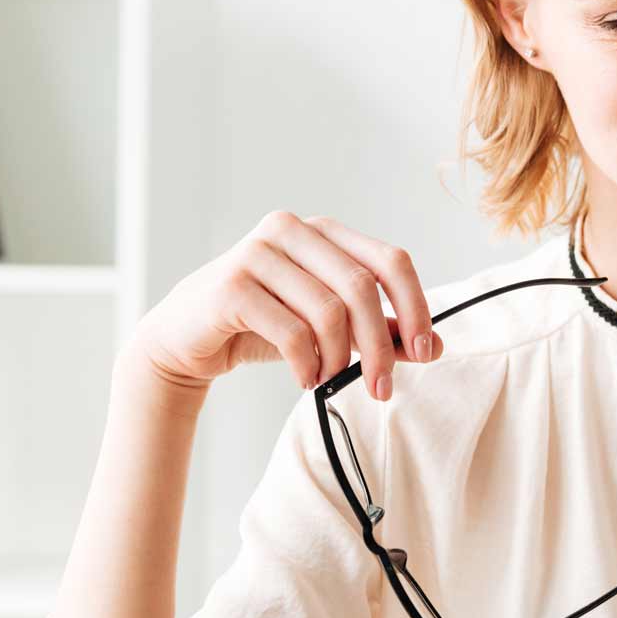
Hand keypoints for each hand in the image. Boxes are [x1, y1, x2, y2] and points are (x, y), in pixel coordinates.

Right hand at [128, 211, 439, 400]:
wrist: (184, 341)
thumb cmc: (261, 326)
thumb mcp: (327, 328)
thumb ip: (376, 331)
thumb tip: (432, 347)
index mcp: (323, 231)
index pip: (390, 260)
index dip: (415, 306)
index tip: (424, 351)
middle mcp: (292, 229)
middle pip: (363, 287)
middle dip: (381, 346)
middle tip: (381, 388)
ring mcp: (258, 252)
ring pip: (329, 311)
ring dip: (339, 359)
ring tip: (327, 380)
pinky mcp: (232, 285)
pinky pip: (292, 331)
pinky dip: (307, 364)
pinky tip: (304, 377)